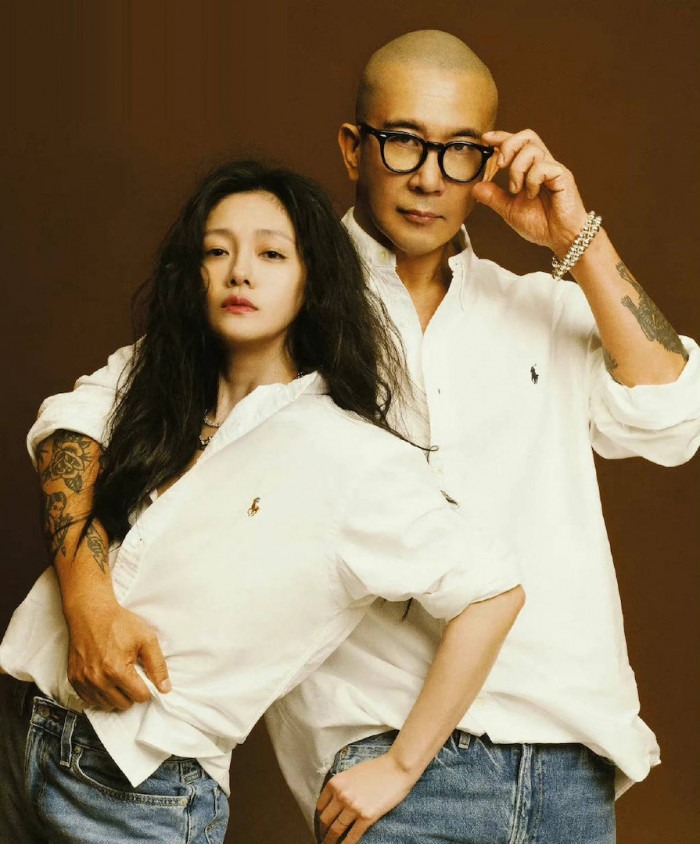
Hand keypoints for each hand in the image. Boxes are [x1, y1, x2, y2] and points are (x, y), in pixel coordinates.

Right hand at [65, 596, 169, 709]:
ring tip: (118, 677)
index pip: (139, 697)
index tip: (144, 676)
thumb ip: (158, 665)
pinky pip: (89, 700)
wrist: (91, 613)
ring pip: (106, 705)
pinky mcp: (73, 679)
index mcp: (117, 670)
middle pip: (123, 704)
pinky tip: (105, 680)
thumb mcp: (146, 639)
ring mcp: (84, 681)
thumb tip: (165, 688)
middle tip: (132, 675)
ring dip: (116, 695)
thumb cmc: (119, 623)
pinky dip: (99, 694)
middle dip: (131, 692)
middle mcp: (98, 679)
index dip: (146, 687)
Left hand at [316, 752, 417, 842]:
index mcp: (335, 783)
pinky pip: (352, 836)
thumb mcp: (351, 773)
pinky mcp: (366, 817)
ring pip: (336, 830)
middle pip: (325, 820)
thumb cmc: (376, 768)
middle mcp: (341, 795)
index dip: (320, 817)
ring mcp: (353, 806)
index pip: (320, 806)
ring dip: (331, 841)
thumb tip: (334, 803)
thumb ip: (341, 787)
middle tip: (325, 838)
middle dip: (324, 831)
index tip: (323, 824)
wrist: (396, 768)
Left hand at [473, 129, 588, 254]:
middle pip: (527, 136)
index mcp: (531, 170)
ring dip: (517, 169)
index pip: (518, 144)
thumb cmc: (541, 224)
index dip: (502, 137)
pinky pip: (543, 167)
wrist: (560, 238)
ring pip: (532, 150)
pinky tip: (532, 195)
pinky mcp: (562, 177)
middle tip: (500, 165)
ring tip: (516, 189)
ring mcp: (553, 169)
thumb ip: (494, 197)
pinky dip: (531, 180)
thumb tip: (475, 187)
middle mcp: (543, 165)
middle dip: (509, 145)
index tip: (486, 139)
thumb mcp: (510, 210)